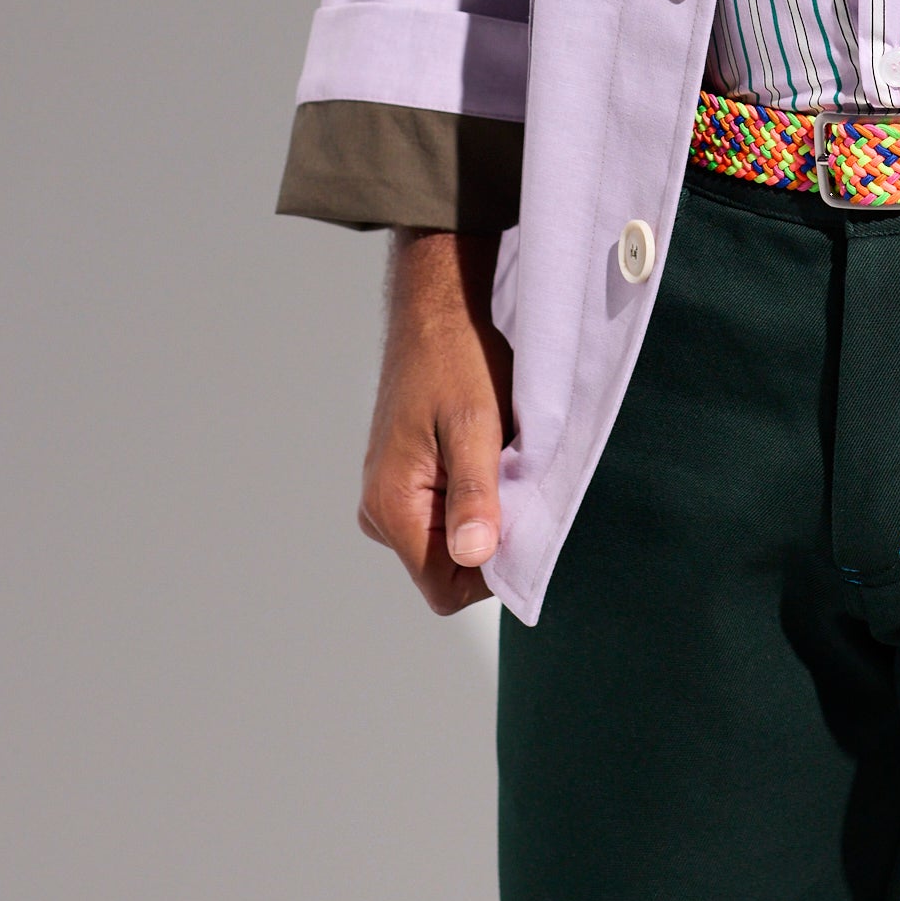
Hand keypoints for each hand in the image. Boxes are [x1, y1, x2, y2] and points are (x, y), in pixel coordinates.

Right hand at [358, 228, 512, 613]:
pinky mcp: (402, 482)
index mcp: (391, 506)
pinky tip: (484, 454)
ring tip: (496, 459)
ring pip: (448, 544)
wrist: (436, 311)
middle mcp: (379, 511)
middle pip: (447, 569)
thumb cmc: (455, 359)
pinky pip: (443, 516)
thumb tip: (476, 556)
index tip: (520, 524)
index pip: (445, 589)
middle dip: (489, 537)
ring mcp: (388, 498)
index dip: (490, 571)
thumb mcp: (476, 425)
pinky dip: (474, 496)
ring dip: (483, 514)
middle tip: (510, 478)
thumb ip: (475, 495)